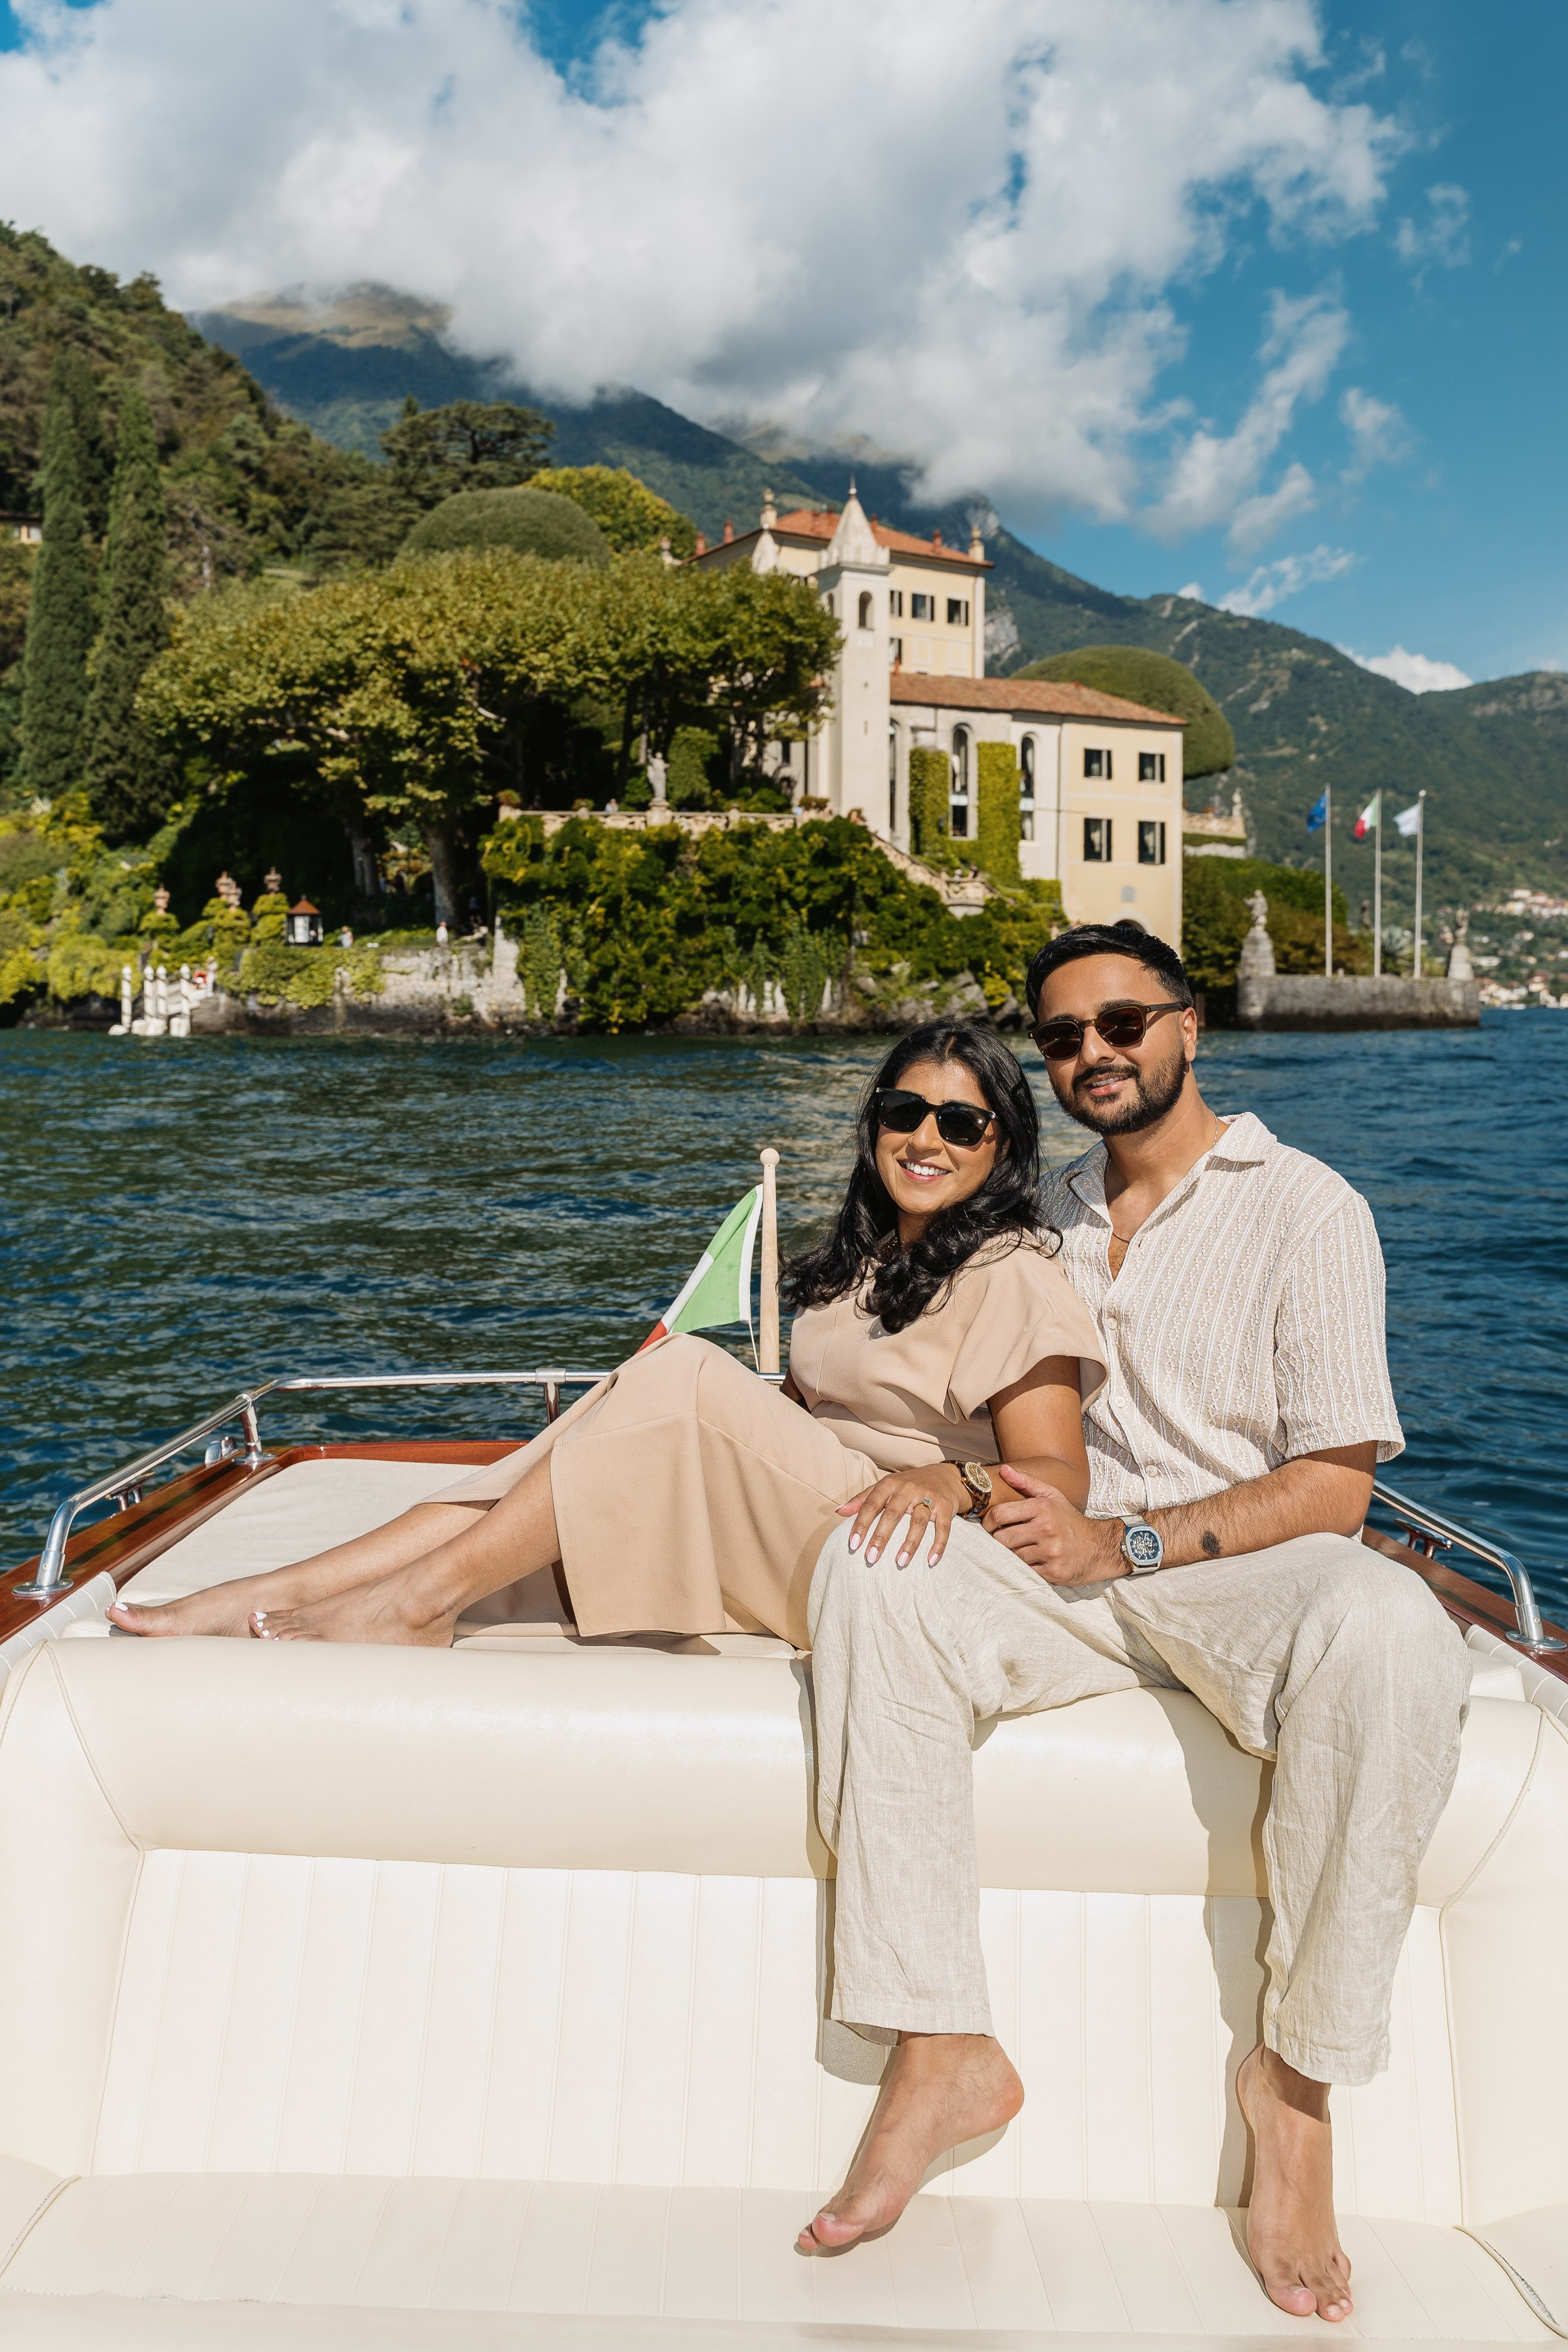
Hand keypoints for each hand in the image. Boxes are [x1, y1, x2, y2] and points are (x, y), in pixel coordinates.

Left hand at [837, 1463, 970, 1566]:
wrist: (945, 1476)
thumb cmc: (908, 1485)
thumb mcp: (884, 1486)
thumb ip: (862, 1499)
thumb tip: (838, 1512)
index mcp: (889, 1485)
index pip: (871, 1505)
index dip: (861, 1524)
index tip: (853, 1544)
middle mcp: (907, 1489)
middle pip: (892, 1514)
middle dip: (881, 1537)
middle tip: (871, 1558)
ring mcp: (928, 1497)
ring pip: (918, 1522)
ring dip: (909, 1544)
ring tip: (900, 1562)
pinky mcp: (945, 1507)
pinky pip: (943, 1528)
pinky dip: (938, 1545)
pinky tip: (931, 1560)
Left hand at [983, 1465, 1125, 1585]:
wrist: (1101, 1547)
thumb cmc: (1070, 1520)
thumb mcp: (1053, 1496)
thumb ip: (1026, 1482)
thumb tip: (1004, 1470)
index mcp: (1043, 1508)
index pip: (1000, 1514)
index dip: (988, 1521)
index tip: (989, 1525)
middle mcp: (1046, 1529)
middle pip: (1001, 1538)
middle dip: (998, 1540)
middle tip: (1002, 1539)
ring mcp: (1050, 1552)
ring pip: (1012, 1556)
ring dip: (1011, 1554)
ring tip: (1020, 1549)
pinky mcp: (1053, 1572)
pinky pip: (1025, 1571)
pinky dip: (1024, 1567)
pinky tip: (1032, 1561)